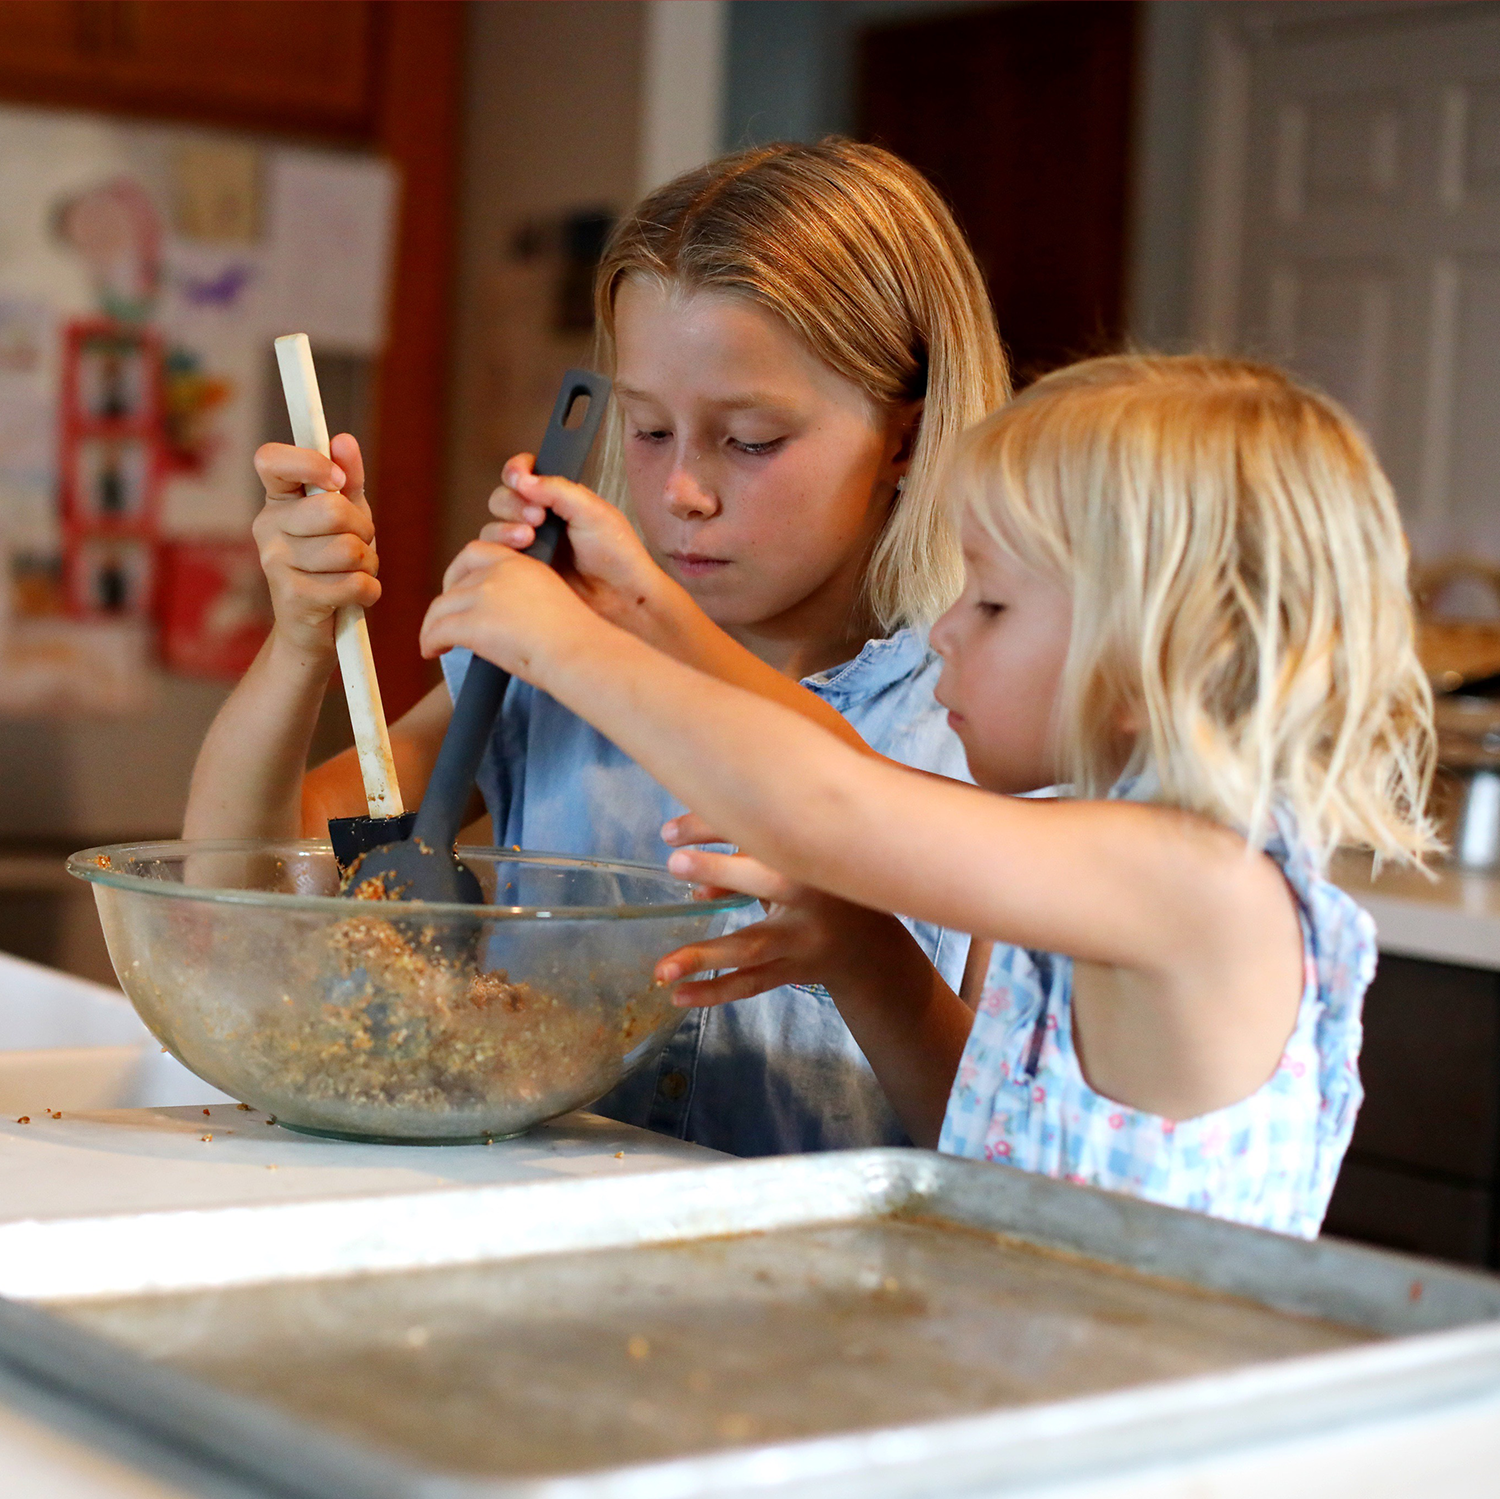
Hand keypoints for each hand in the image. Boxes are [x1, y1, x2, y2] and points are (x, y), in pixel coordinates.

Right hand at [252, 433, 377, 658]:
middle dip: (363, 530)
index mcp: (276, 500)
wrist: (312, 629)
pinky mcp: (293, 598)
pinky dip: (368, 591)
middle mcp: (266, 527)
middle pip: (332, 510)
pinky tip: (357, 596)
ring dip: (368, 564)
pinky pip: (353, 584)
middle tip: (361, 545)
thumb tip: (344, 441)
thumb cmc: (332, 564)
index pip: (271, 459)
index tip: (337, 482)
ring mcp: (274, 563)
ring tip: (355, 573)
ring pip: (348, 550)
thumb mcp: (346, 516)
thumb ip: (348, 477)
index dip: (309, 462)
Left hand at [420, 537, 597, 674]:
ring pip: (441, 607)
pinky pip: (437, 630)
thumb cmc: (577, 641)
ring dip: (433, 625)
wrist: (579, 653)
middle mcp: (500, 573)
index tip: (460, 592)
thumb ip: (525, 600)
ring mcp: (484, 596)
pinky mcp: (473, 622)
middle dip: (444, 600)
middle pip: (454, 580)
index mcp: (522, 565)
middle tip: (442, 620)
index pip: (476, 553)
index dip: (460, 572)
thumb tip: (507, 621)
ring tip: (434, 643)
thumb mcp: (553, 603)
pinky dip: (429, 641)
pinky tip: (431, 651)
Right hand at [483, 456, 678, 639]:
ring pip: (493, 527)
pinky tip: (524, 553)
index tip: (519, 476)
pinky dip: (501, 550)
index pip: (525, 474)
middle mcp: (539, 520)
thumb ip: (559, 490)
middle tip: (537, 517)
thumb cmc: (617, 555)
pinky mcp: (520, 572)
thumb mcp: (594, 511)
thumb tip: (524, 480)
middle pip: (503, 498)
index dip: (517, 470)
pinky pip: (493, 557)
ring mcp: (528, 547)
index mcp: (559, 499)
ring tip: (529, 537)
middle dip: (513, 503)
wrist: (622, 598)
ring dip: (504, 527)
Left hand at [654, 813, 908, 1007]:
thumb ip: (746, 866)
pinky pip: (751, 984)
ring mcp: (803, 941)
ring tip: (662, 970)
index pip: (763, 834)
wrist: (869, 945)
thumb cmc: (819, 890)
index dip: (717, 828)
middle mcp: (812, 898)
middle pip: (768, 882)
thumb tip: (696, 887)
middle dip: (723, 871)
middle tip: (674, 863)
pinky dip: (715, 991)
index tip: (671, 831)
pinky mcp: (794, 972)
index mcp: (811, 858)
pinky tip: (680, 995)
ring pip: (752, 947)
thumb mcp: (792, 868)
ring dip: (706, 956)